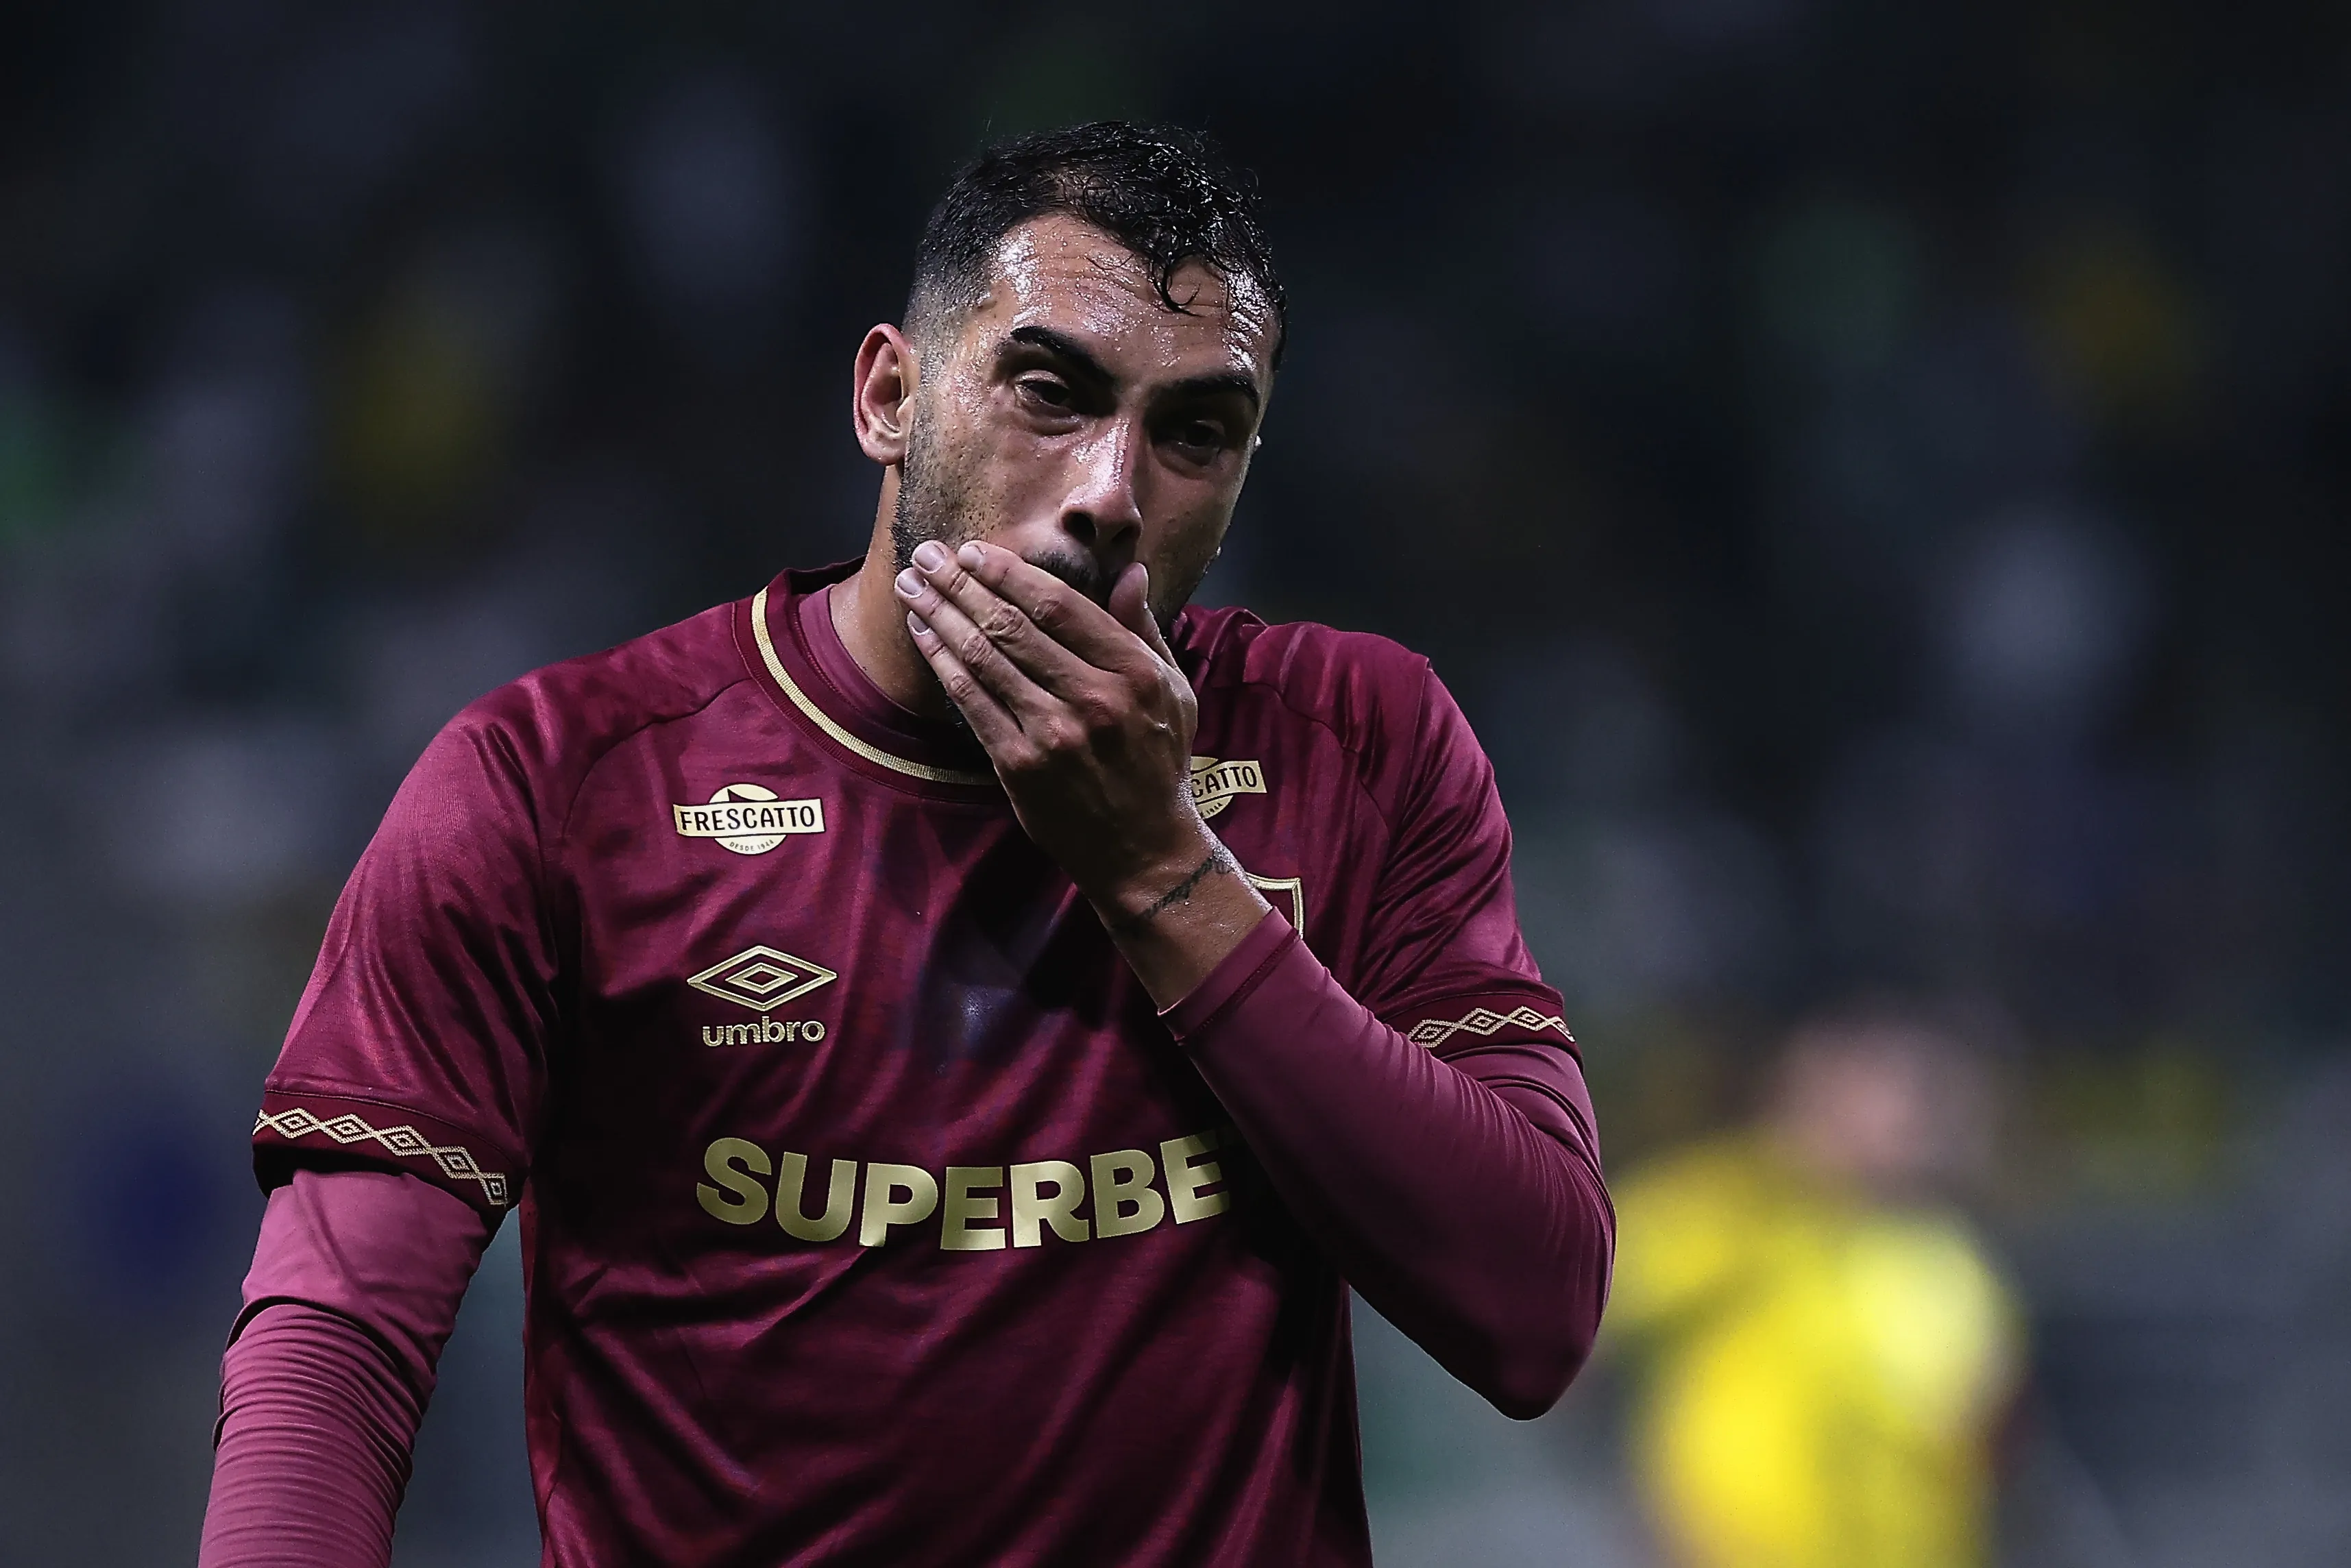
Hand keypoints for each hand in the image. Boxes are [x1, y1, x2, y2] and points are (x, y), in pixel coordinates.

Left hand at [894, 538, 1218, 920]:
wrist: (1144, 849)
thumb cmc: (1159, 763)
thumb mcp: (1173, 691)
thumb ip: (1145, 630)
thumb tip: (1129, 571)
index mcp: (1132, 672)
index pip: (1060, 605)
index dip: (1010, 572)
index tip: (975, 551)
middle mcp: (1093, 698)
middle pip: (1012, 625)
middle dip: (961, 584)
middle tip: (927, 555)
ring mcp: (1053, 734)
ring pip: (984, 658)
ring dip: (941, 616)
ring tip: (913, 587)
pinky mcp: (1020, 766)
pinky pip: (972, 703)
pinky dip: (943, 664)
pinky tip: (924, 636)